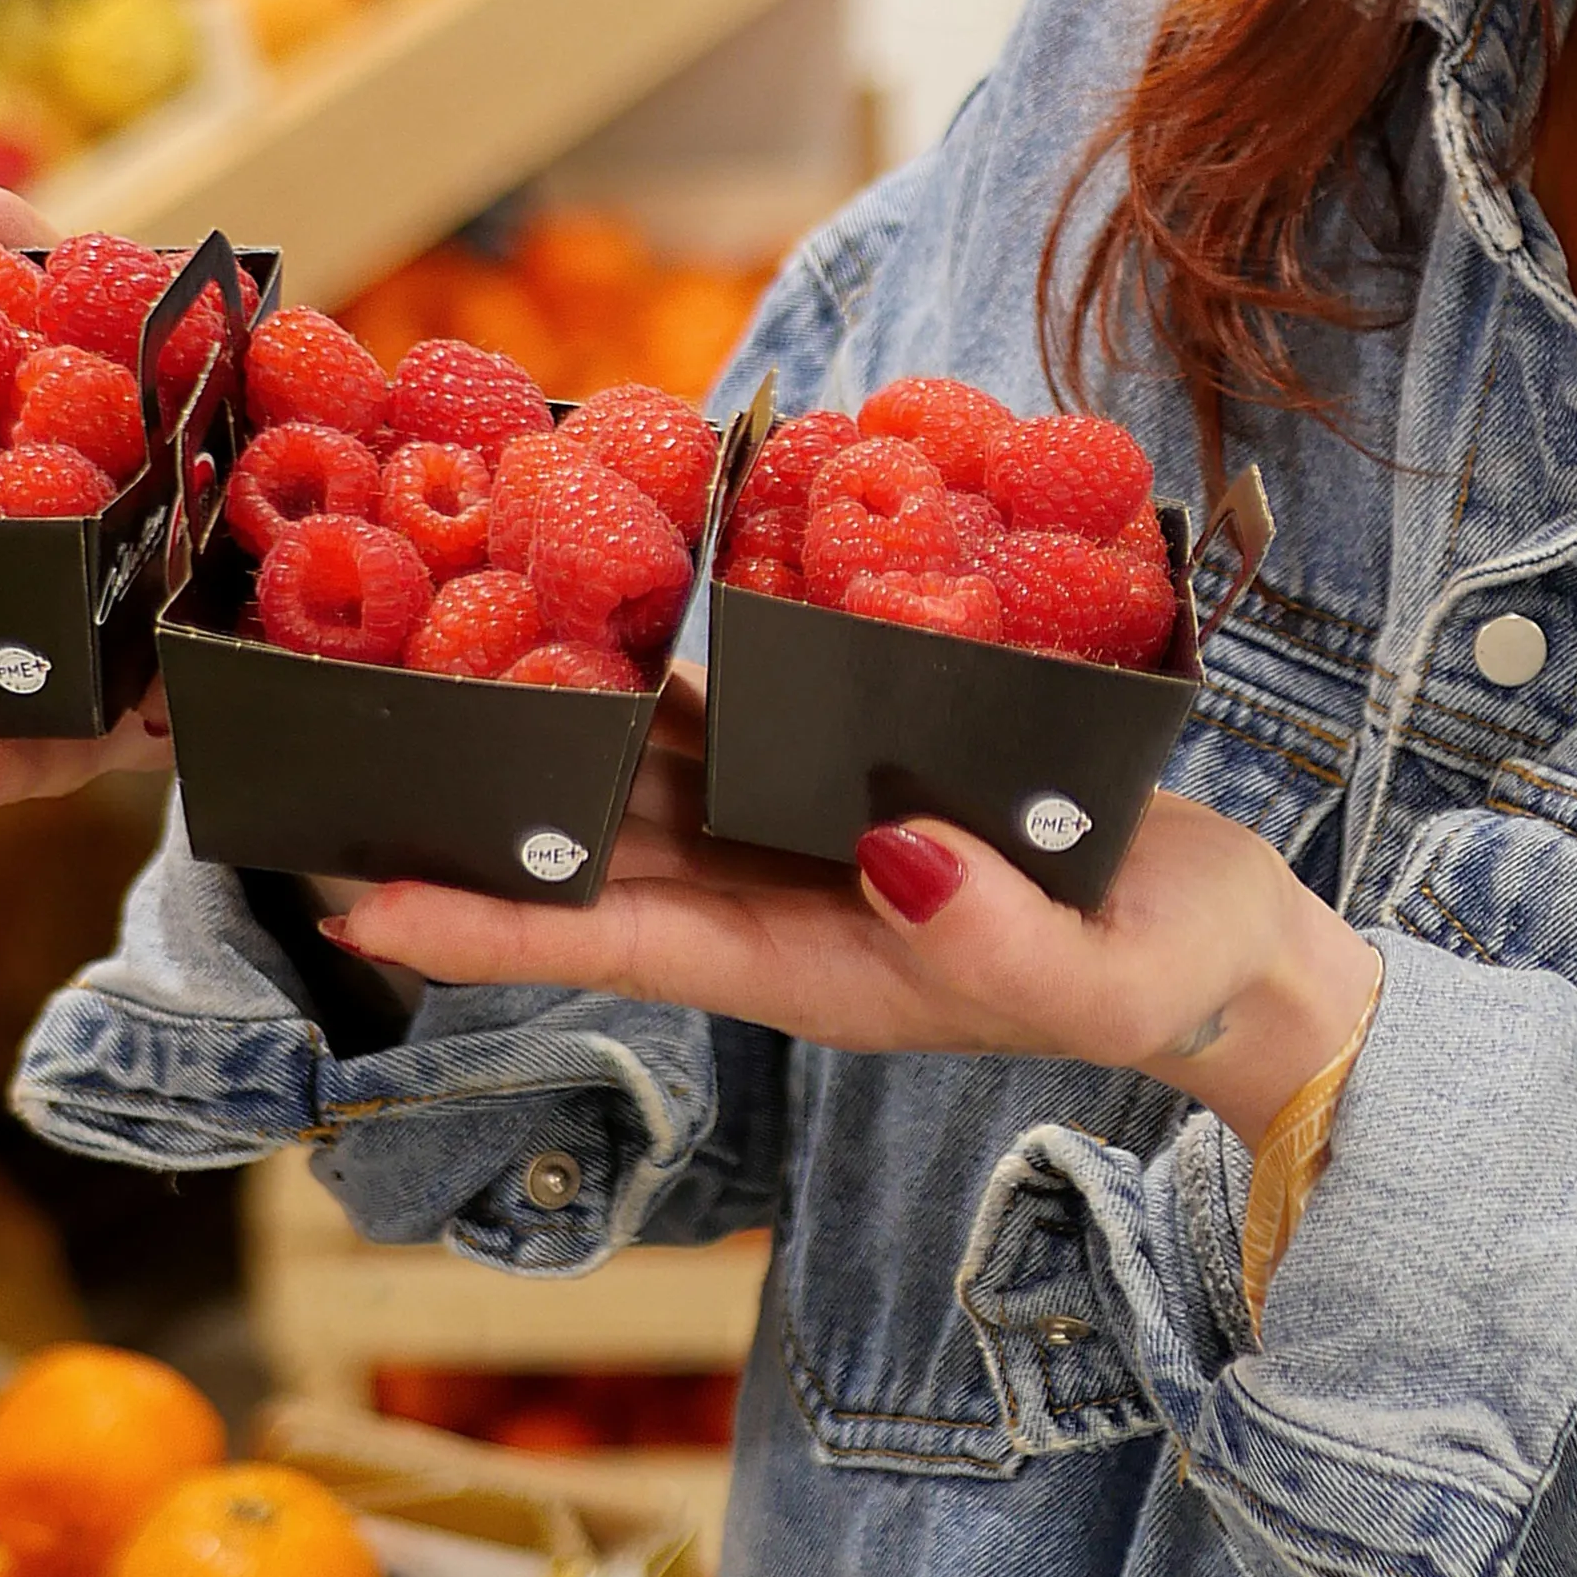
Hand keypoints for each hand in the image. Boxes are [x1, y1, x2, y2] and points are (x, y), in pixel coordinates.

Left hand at [333, 765, 1383, 1151]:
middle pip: (595, 860)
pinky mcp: (859, 766)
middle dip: (474, 824)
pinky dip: (669, 667)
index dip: (489, 926)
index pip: (616, 945)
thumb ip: (993, 931)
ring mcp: (814, 834)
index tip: (361, 905)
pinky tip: (611, 600)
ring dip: (549, 735)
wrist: (1238, 948)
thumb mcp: (1100, 971)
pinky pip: (739, 712)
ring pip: (649, 780)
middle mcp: (783, 898)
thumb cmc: (1174, 976)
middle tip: (338, 767)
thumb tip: (884, 848)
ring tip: (424, 667)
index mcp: (812, 965)